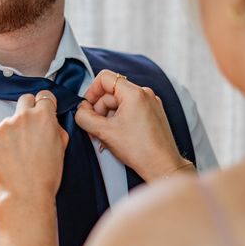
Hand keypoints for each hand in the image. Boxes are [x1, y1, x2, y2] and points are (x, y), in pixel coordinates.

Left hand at [0, 90, 68, 204]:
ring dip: (12, 132)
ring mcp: (3, 127)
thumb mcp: (62, 147)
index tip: (43, 110)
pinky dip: (0, 146)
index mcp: (43, 116)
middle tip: (29, 129)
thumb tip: (51, 121)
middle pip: (25, 100)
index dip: (45, 104)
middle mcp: (22, 117)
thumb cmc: (46, 177)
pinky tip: (7, 160)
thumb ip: (56, 128)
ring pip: (8, 121)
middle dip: (28, 110)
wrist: (26, 196)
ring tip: (18, 154)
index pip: (44, 96)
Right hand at [75, 70, 194, 181]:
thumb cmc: (140, 151)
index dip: (91, 92)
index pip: (105, 78)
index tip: (87, 108)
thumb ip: (85, 117)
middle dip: (99, 110)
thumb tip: (80, 110)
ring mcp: (151, 103)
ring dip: (108, 117)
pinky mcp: (153, 113)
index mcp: (134, 93)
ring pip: (120, 102)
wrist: (163, 167)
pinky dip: (119, 120)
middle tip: (95, 129)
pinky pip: (130, 109)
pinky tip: (117, 136)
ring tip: (106, 137)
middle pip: (111, 92)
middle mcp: (145, 94)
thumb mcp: (104, 132)